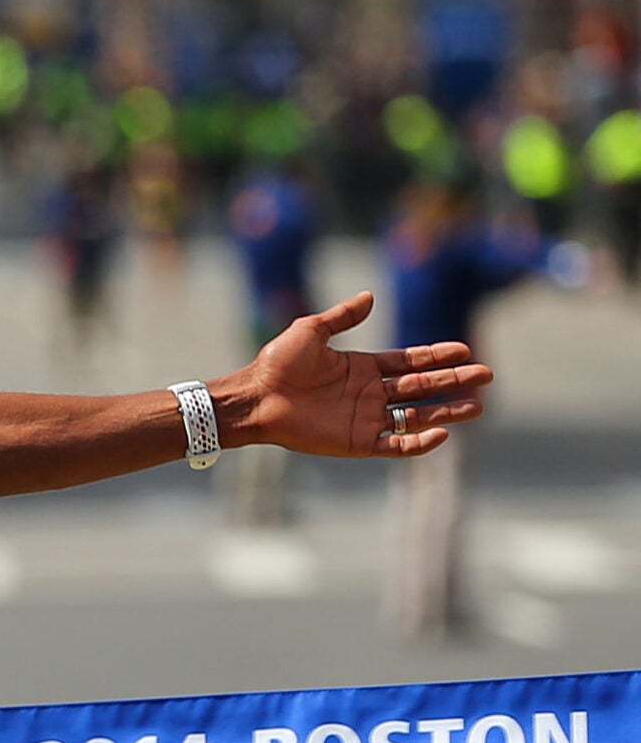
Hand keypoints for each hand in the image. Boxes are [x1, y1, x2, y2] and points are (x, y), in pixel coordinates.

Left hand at [229, 292, 490, 458]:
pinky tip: (442, 434)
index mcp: (363, 367)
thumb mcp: (311, 331)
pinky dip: (419, 442)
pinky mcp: (357, 442)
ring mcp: (366, 418)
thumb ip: (342, 317)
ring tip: (478, 405)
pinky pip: (396, 445)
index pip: (410, 361)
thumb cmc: (278, 363)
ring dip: (447, 411)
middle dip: (454, 380)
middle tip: (487, 374)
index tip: (465, 350)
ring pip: (417, 416)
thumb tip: (371, 297)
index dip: (438, 356)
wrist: (256, 397)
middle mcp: (370, 393)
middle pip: (422, 387)